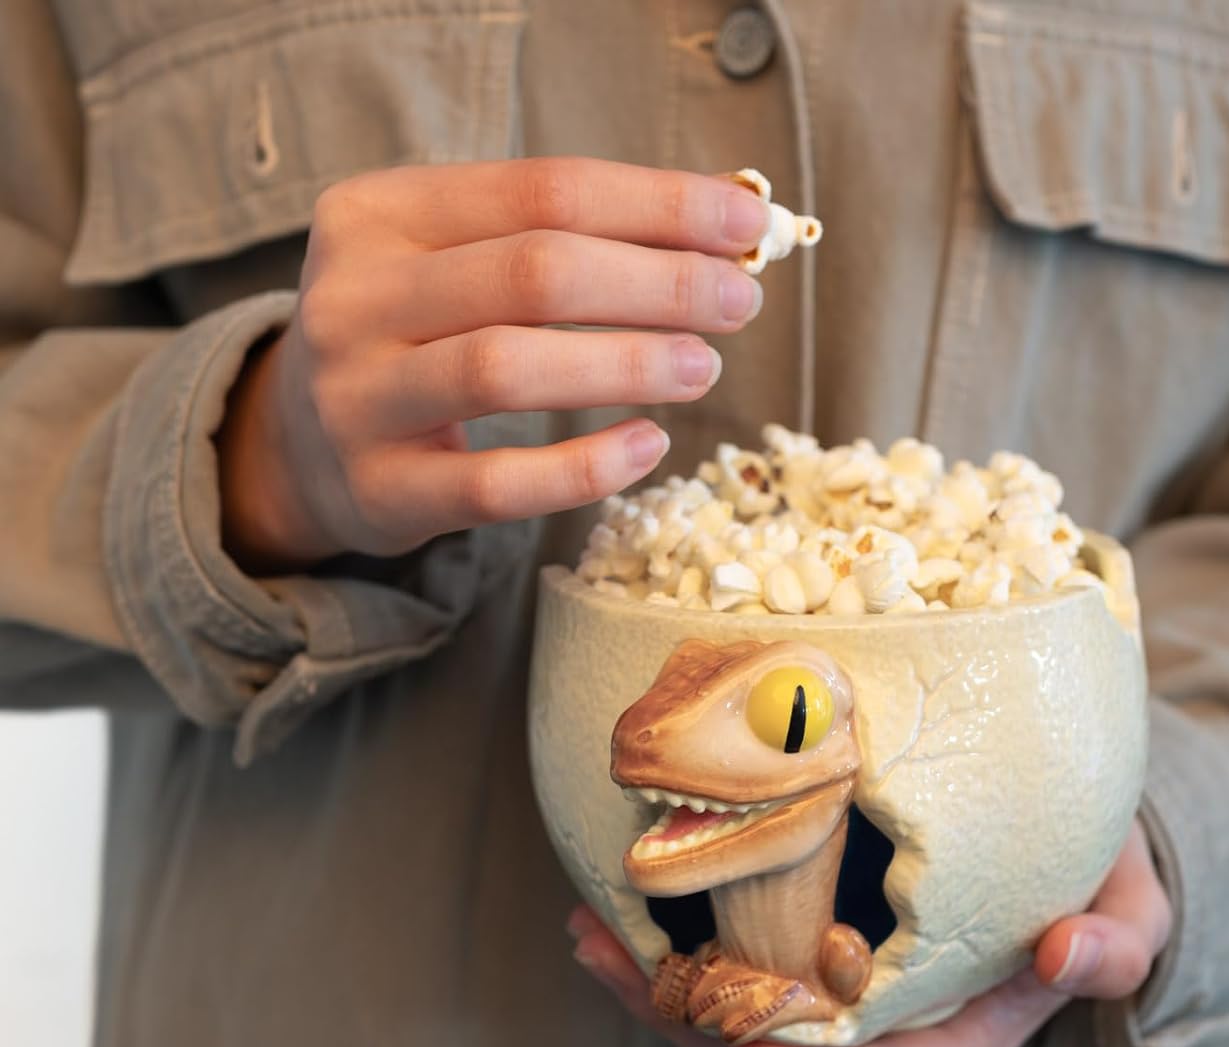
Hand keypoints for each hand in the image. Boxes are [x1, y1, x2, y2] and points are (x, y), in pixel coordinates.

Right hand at [218, 157, 769, 570]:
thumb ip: (568, 235)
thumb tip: (726, 221)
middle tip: (738, 303)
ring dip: (626, 364)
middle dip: (657, 283)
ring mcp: (358, 398)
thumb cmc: (414, 335)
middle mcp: (354, 296)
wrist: (299, 443)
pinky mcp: (383, 491)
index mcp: (379, 212)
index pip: (543, 189)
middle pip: (533, 272)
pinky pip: (497, 484)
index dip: (657, 205)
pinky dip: (584, 466)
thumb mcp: (459, 260)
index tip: (746, 223)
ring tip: (703, 367)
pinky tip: (648, 446)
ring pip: (506, 369)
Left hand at [568, 819, 1171, 1046]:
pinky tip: (616, 907)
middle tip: (614, 969)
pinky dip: (677, 940)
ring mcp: (846, 990)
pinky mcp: (815, 943)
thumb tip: (1059, 956)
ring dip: (662, 984)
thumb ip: (1112, 947)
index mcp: (958, 1039)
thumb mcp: (1131, 917)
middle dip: (692, 1023)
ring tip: (589, 938)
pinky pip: (739, 959)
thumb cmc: (1102, 893)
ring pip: (741, 1008)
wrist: (1075, 854)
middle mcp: (888, 1028)